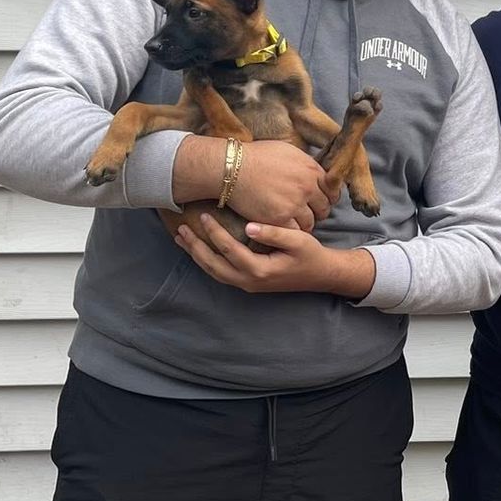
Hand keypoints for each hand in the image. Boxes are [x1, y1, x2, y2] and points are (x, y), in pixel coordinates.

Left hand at [174, 213, 374, 298]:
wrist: (320, 275)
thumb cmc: (311, 255)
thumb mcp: (298, 240)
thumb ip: (274, 233)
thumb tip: (249, 226)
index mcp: (259, 270)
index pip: (229, 249)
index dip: (214, 232)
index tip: (204, 214)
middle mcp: (249, 281)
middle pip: (213, 265)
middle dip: (195, 248)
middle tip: (181, 230)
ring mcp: (247, 285)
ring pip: (214, 272)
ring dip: (197, 256)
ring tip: (182, 239)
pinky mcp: (248, 283)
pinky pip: (221, 273)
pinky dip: (207, 261)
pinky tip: (200, 250)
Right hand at [229, 141, 330, 232]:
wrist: (232, 168)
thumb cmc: (255, 156)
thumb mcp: (287, 150)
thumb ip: (304, 163)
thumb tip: (313, 170)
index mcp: (310, 169)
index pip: (331, 189)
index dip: (327, 197)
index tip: (321, 201)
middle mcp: (307, 187)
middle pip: (324, 208)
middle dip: (319, 212)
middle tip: (310, 214)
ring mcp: (294, 204)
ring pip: (311, 222)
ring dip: (306, 224)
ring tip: (297, 223)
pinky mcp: (280, 218)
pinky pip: (295, 231)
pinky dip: (292, 232)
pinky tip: (286, 230)